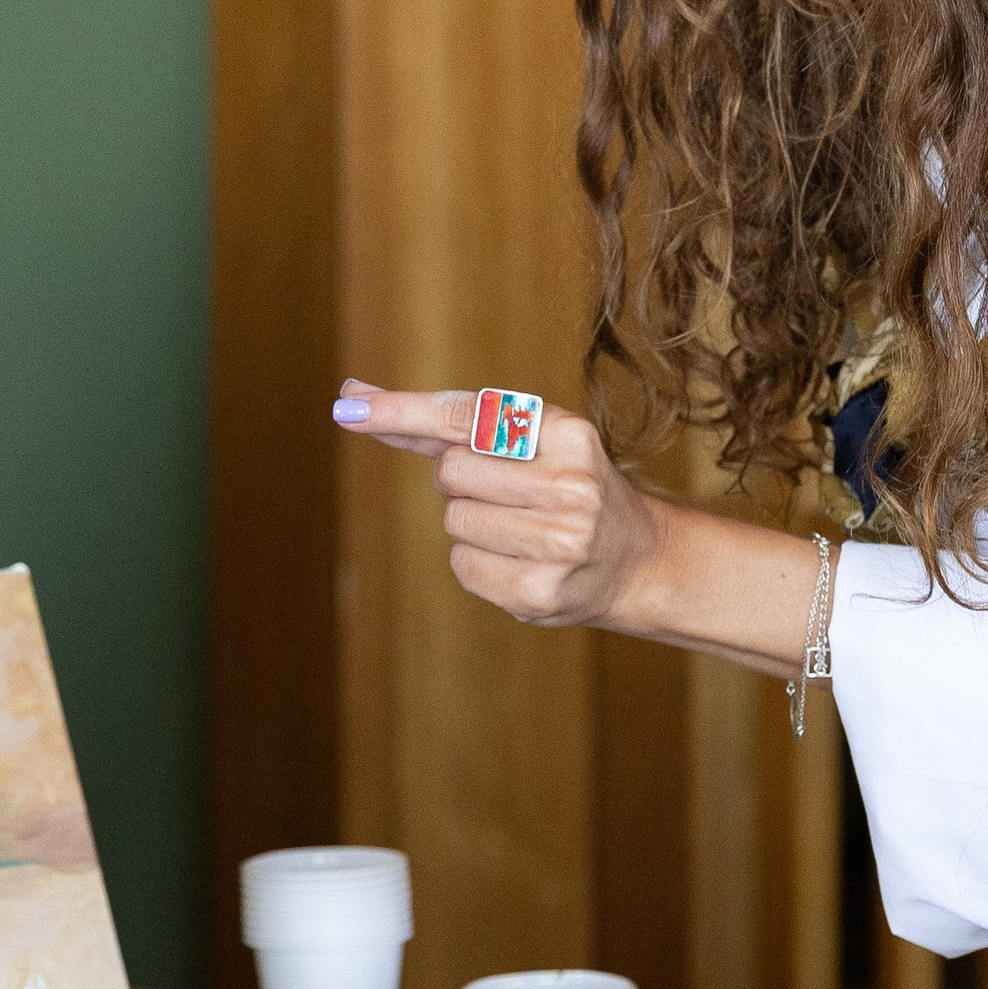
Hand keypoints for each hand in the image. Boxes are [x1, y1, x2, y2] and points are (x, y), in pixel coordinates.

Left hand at [332, 384, 666, 631]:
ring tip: (519, 526)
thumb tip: (357, 395)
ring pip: (455, 521)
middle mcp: (570, 487)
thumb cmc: (566, 487)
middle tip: (505, 490)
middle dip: (460, 479)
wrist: (637, 560)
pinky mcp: (539, 592)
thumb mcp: (533, 441)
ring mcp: (559, 544)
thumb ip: (450, 423)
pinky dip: (477, 560)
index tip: (350, 403)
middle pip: (452, 472)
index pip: (468, 419)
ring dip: (470, 521)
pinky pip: (463, 565)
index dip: (403, 411)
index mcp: (569, 436)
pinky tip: (517, 559)